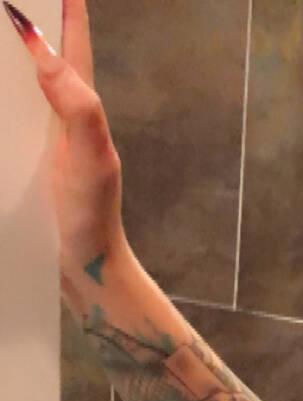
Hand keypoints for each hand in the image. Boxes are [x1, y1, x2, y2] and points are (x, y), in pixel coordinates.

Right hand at [6, 0, 129, 283]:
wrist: (84, 270)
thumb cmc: (93, 217)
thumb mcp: (92, 159)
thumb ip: (77, 107)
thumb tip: (44, 51)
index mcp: (81, 105)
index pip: (72, 39)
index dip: (64, 6)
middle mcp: (62, 113)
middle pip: (43, 50)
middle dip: (28, 18)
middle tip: (8, 4)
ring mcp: (42, 136)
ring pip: (20, 79)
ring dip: (6, 53)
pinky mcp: (24, 158)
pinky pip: (5, 114)